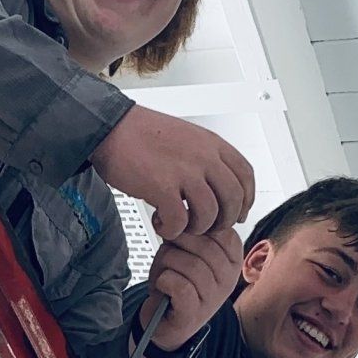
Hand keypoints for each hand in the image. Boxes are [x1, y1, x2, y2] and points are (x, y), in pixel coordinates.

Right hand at [91, 103, 254, 239]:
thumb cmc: (142, 134)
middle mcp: (204, 157)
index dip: (246, 200)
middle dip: (224, 220)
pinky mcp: (162, 187)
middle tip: (208, 227)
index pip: (245, 175)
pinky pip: (179, 221)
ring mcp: (185, 172)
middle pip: (233, 199)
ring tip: (180, 225)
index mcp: (212, 144)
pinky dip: (171, 229)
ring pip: (210, 214)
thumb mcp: (186, 137)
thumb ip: (204, 157)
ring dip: (196, 227)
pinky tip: (160, 223)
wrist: (111, 128)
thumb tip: (215, 183)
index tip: (239, 213)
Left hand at [142, 223, 242, 351]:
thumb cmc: (176, 283)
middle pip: (203, 245)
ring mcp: (215, 297)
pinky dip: (163, 281)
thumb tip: (181, 210)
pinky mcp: (195, 312)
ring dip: (167, 265)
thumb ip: (188, 231)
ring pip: (189, 264)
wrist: (163, 321)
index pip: (219, 229)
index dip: (193, 226)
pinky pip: (179, 284)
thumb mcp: (185, 250)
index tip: (180, 236)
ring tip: (165, 273)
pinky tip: (163, 286)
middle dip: (176, 244)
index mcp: (233, 258)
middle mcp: (229, 277)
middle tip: (167, 255)